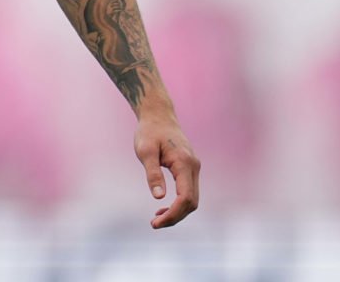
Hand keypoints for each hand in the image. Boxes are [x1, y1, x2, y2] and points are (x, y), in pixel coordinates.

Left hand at [134, 114, 199, 228]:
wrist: (158, 115)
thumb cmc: (149, 131)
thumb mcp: (145, 151)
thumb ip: (152, 173)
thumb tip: (159, 197)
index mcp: (184, 163)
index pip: (185, 198)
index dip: (173, 214)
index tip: (156, 222)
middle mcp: (194, 166)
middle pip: (191, 202)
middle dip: (175, 216)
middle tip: (154, 224)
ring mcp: (194, 167)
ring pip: (192, 199)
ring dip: (178, 212)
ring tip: (157, 219)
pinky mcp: (190, 168)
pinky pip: (189, 191)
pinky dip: (179, 203)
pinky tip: (164, 207)